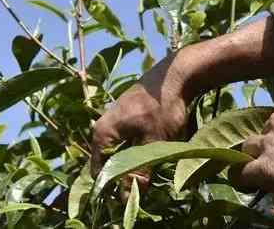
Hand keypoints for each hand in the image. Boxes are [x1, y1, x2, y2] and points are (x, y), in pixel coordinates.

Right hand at [91, 53, 192, 194]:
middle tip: (141, 187)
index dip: (112, 188)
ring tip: (147, 173)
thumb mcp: (154, 142)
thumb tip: (130, 196)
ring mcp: (115, 122)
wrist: (175, 75)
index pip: (99, 171)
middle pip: (108, 163)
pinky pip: (126, 142)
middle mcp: (104, 127)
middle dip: (123, 176)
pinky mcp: (128, 119)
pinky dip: (136, 152)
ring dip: (132, 164)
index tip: (129, 198)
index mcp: (103, 133)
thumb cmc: (162, 107)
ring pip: (119, 152)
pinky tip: (151, 155)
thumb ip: (141, 169)